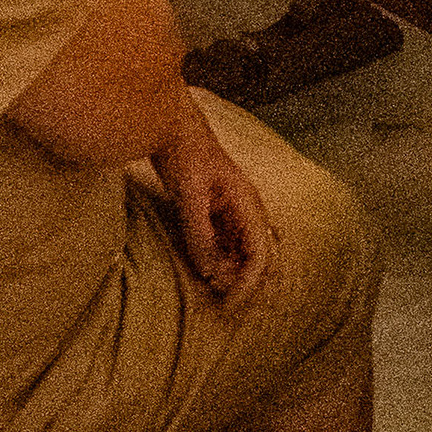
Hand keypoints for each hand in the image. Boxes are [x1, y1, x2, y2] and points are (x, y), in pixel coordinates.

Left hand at [157, 113, 274, 299]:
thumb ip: (200, 233)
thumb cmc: (184, 154)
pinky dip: (223, 263)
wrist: (171, 127)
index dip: (247, 284)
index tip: (228, 304)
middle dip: (246, 283)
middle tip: (222, 304)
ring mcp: (236, 211)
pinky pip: (230, 246)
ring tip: (213, 291)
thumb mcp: (189, 194)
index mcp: (247, 202)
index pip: (260, 254)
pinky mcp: (221, 213)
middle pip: (260, 257)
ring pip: (246, 254)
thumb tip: (211, 272)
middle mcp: (248, 209)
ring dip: (235, 275)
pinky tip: (208, 272)